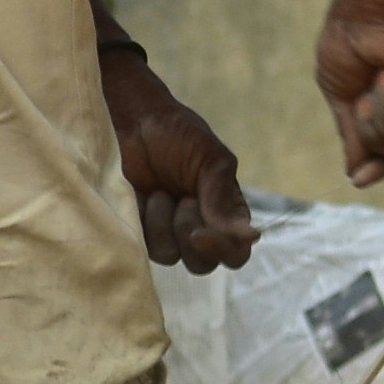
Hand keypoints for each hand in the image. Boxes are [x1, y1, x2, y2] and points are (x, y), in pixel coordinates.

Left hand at [96, 39, 260, 269]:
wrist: (132, 120)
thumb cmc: (177, 133)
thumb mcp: (210, 161)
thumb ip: (224, 199)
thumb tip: (251, 237)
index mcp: (225, 212)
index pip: (235, 253)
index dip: (223, 250)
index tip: (202, 233)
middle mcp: (199, 227)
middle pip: (203, 264)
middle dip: (189, 234)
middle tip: (182, 200)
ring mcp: (167, 231)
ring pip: (171, 256)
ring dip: (163, 224)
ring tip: (157, 192)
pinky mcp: (138, 230)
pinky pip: (143, 247)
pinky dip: (143, 220)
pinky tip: (141, 196)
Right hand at [313, 0, 383, 188]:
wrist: (364, 18)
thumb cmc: (348, 47)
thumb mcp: (343, 101)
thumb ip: (355, 141)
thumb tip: (356, 179)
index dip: (374, 163)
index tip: (361, 179)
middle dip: (369, 127)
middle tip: (364, 90)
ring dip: (380, 114)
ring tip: (380, 78)